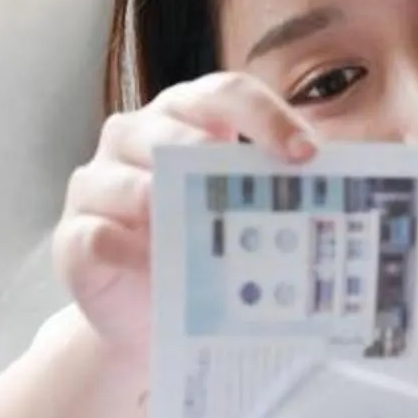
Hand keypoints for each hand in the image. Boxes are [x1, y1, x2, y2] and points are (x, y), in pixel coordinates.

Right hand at [54, 72, 321, 363]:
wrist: (148, 323)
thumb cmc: (204, 257)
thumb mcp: (242, 221)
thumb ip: (274, 195)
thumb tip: (343, 192)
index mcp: (187, 120)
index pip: (225, 94)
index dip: (266, 116)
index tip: (306, 154)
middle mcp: (137, 138)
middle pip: (173, 126)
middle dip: (215, 154)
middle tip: (255, 186)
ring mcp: (97, 183)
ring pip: (127, 177)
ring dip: (163, 203)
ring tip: (197, 231)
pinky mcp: (74, 234)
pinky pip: (95, 234)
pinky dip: (125, 249)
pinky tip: (151, 268)